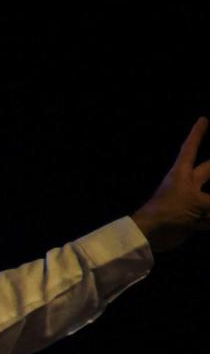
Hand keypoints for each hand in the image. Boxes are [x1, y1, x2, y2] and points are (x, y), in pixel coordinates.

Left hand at [132, 117, 209, 253]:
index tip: (203, 119)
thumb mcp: (197, 201)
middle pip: (208, 170)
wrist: (149, 235)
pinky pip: (208, 217)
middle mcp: (187, 184)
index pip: (191, 147)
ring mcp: (189, 202)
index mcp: (182, 173)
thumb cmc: (169, 211)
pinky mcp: (191, 219)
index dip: (197, 134)